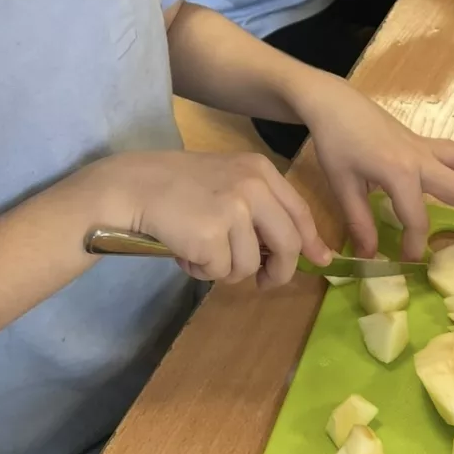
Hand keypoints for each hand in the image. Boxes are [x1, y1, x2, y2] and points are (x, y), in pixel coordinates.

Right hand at [81, 149, 330, 288]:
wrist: (133, 187)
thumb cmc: (176, 186)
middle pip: (287, 244)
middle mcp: (253, 186)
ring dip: (225, 269)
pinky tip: (184, 252)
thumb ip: (261, 207)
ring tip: (199, 251)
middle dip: (278, 271)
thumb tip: (299, 250)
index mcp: (260, 170)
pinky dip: (202, 271)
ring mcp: (233, 210)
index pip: (299, 212)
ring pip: (249, 265)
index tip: (320, 260)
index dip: (311, 241)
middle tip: (263, 283)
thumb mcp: (227, 180)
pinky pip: (219, 272)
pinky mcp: (212, 236)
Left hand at [295, 77, 453, 256]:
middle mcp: (420, 159)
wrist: (335, 104)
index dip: (416, 243)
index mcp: (397, 171)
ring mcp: (426, 147)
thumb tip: (371, 257)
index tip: (410, 260)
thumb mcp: (342, 184)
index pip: (416, 217)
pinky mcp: (425, 142)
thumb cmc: (336, 143)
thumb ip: (359, 221)